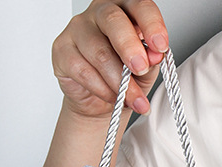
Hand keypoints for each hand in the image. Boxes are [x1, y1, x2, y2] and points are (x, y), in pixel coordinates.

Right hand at [52, 0, 168, 118]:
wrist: (101, 102)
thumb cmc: (125, 77)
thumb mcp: (146, 69)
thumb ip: (151, 60)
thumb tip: (155, 55)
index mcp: (125, 10)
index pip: (139, 5)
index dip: (151, 24)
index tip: (160, 46)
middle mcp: (99, 13)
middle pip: (113, 21)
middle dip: (130, 48)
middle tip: (141, 69)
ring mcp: (77, 29)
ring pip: (99, 52)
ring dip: (120, 82)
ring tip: (135, 100)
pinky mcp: (62, 50)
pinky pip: (83, 70)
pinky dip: (103, 89)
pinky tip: (113, 98)